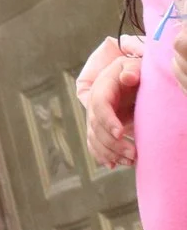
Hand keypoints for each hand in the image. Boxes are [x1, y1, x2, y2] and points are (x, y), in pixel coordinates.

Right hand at [80, 41, 142, 167]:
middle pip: (96, 127)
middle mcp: (94, 105)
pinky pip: (95, 143)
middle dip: (112, 143)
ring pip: (95, 138)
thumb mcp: (134, 65)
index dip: (107, 120)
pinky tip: (114, 164)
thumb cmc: (135, 70)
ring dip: (109, 152)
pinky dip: (102, 155)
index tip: (120, 133)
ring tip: (130, 160)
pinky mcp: (100, 127)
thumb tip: (128, 78)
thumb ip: (131, 69)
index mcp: (101, 89)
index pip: (99, 106)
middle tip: (133, 153)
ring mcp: (96, 117)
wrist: (129, 76)